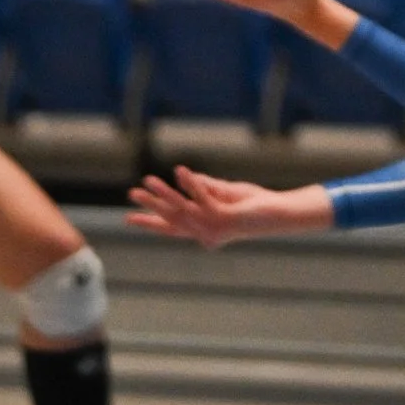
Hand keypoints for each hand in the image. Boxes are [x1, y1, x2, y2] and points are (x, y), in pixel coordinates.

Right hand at [128, 165, 328, 248]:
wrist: (276, 213)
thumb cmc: (252, 204)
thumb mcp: (223, 193)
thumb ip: (205, 186)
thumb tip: (185, 177)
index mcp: (203, 230)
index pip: (171, 227)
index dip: (150, 222)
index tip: (128, 219)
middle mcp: (205, 232)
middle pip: (172, 219)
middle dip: (151, 206)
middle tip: (131, 194)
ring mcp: (214, 227)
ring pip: (183, 210)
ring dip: (164, 193)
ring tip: (148, 180)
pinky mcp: (225, 217)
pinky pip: (204, 198)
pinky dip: (192, 184)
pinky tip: (180, 172)